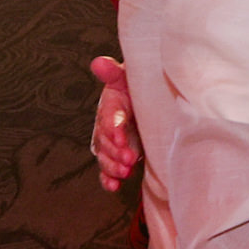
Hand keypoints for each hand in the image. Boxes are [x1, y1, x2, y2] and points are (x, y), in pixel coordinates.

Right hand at [90, 55, 142, 191]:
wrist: (149, 97)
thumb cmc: (137, 86)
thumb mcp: (128, 77)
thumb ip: (114, 72)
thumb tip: (99, 62)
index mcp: (111, 106)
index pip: (109, 118)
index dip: (113, 128)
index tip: (121, 137)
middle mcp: (108, 126)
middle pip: (106, 142)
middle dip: (116, 151)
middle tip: (130, 157)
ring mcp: (112, 143)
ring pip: (106, 157)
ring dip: (114, 166)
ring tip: (126, 170)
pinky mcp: (118, 155)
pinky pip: (108, 170)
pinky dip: (108, 179)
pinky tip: (114, 186)